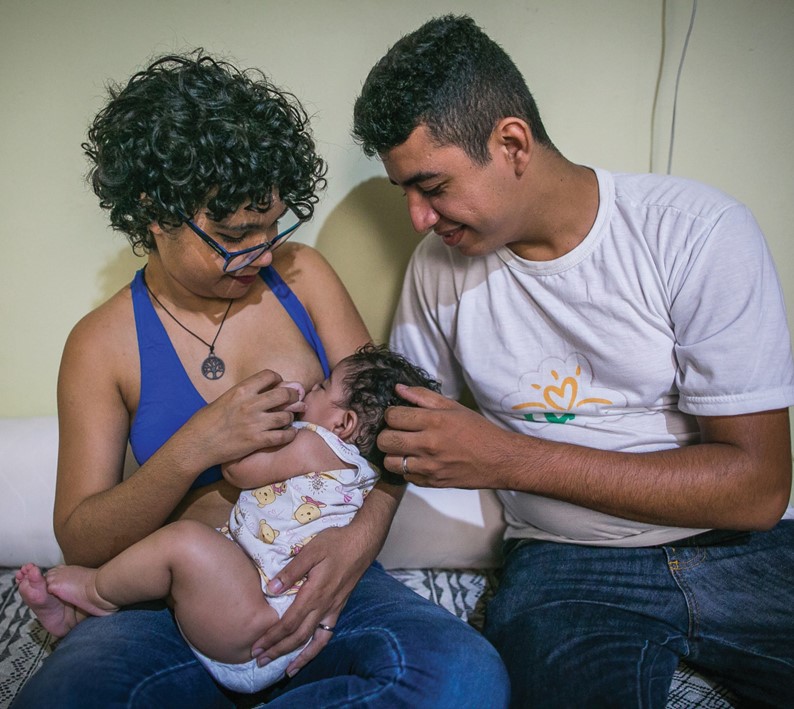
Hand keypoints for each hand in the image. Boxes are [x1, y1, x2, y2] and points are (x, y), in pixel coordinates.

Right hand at [183, 369, 301, 469]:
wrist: (196, 444)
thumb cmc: (205, 421)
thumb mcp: (224, 399)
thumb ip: (243, 395)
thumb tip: (262, 392)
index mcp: (240, 390)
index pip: (269, 375)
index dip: (278, 379)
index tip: (279, 385)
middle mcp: (250, 404)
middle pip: (284, 394)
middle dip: (293, 396)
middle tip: (295, 400)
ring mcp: (254, 423)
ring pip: (286, 416)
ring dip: (290, 417)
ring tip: (288, 418)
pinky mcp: (256, 441)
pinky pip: (282, 436)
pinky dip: (290, 434)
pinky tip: (290, 433)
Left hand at [251, 524, 372, 673]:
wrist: (362, 542)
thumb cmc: (335, 543)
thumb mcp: (311, 550)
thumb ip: (291, 571)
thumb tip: (271, 589)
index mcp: (314, 593)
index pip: (289, 623)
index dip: (271, 638)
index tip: (256, 647)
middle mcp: (323, 606)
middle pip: (298, 637)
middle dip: (278, 651)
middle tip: (260, 661)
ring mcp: (333, 608)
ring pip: (314, 640)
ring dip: (298, 657)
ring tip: (286, 671)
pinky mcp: (339, 607)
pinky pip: (327, 633)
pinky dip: (317, 648)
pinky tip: (309, 654)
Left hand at [377, 384, 513, 488]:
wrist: (499, 460)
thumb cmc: (477, 430)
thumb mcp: (453, 407)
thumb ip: (423, 396)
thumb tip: (398, 388)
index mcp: (434, 421)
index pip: (393, 416)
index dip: (391, 414)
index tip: (397, 415)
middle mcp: (428, 444)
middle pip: (385, 440)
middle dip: (386, 434)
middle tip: (396, 432)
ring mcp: (429, 466)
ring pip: (390, 461)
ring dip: (393, 454)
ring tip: (404, 448)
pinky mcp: (431, 483)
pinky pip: (405, 476)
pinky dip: (407, 469)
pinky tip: (417, 461)